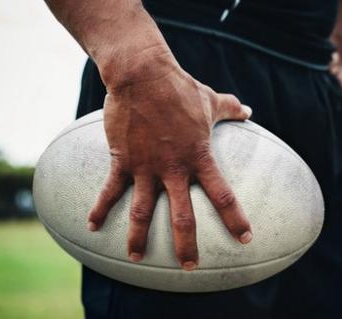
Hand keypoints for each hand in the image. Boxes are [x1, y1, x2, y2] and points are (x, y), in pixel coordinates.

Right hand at [88, 52, 252, 270]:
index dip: (235, 219)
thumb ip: (231, 108)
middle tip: (190, 266)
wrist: (142, 75)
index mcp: (199, 157)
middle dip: (187, 245)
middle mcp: (173, 168)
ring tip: (137, 258)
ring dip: (139, 237)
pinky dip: (100, 209)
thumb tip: (249, 111)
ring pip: (143, 211)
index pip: (223, 195)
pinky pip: (110, 190)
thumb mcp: (210, 99)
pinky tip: (92, 227)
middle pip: (183, 216)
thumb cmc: (179, 87)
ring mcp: (146, 167)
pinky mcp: (122, 160)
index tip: (245, 239)